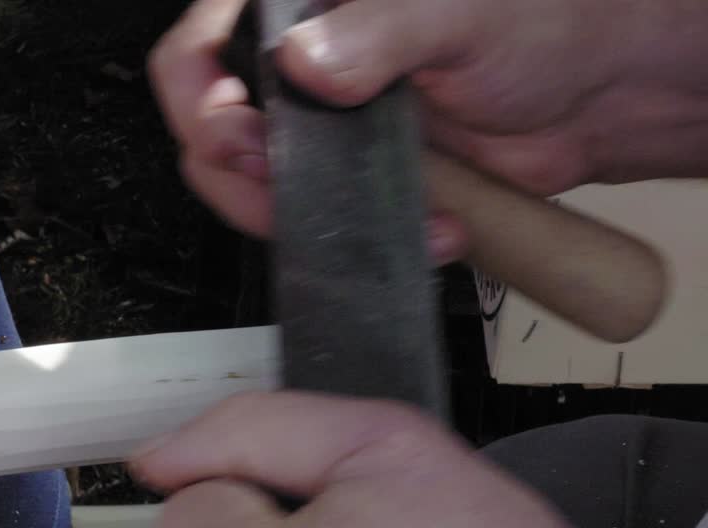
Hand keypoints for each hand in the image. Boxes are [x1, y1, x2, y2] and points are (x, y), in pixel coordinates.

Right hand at [147, 0, 707, 245]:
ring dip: (303, 216)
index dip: (204, 105)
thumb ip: (378, 30)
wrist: (596, 97)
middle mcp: (297, 58)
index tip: (247, 144)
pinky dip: (351, 235)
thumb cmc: (542, 23)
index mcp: (301, 2)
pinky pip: (310, 217)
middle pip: (211, 129)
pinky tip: (419, 228)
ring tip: (385, 213)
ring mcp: (317, 122)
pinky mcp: (345, 175)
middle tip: (294, 190)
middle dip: (246, 177)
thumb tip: (308, 64)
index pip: (200, 52)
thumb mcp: (458, 11)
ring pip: (249, 186)